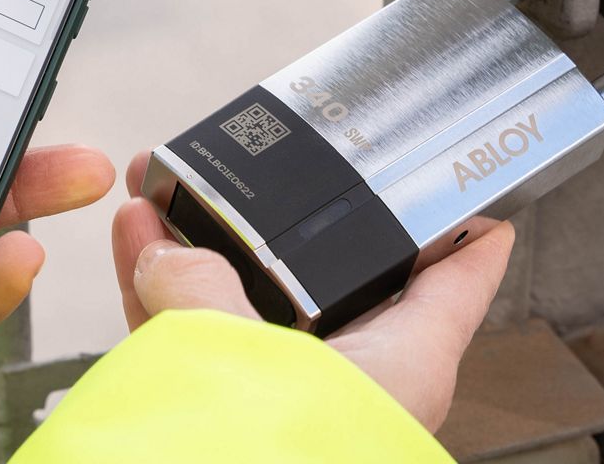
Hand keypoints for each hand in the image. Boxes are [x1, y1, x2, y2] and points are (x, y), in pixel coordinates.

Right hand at [113, 151, 513, 431]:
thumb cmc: (271, 463)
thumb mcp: (242, 358)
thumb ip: (204, 290)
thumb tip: (165, 252)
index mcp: (404, 360)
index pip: (464, 272)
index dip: (466, 216)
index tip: (460, 175)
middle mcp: (357, 374)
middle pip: (337, 270)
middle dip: (287, 215)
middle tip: (263, 169)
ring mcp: (292, 390)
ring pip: (258, 296)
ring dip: (208, 245)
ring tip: (167, 192)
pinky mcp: (237, 410)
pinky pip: (207, 332)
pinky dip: (172, 292)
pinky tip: (137, 244)